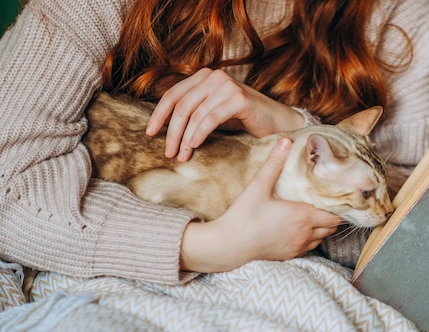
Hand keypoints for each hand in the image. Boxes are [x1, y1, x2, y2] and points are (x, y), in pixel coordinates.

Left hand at [146, 68, 304, 160]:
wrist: (278, 123)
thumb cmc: (245, 121)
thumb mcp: (214, 114)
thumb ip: (193, 114)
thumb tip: (164, 129)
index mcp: (204, 77)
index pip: (173, 94)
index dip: (159, 114)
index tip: (149, 133)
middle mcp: (214, 77)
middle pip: (181, 105)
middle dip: (171, 131)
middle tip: (168, 152)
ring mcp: (226, 85)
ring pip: (194, 113)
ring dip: (184, 137)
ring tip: (182, 155)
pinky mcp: (238, 98)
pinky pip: (211, 118)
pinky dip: (199, 133)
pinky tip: (194, 146)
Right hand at [179, 138, 341, 272]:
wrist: (229, 244)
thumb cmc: (244, 215)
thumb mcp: (259, 185)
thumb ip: (274, 163)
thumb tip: (286, 140)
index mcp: (303, 216)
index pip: (334, 215)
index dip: (339, 207)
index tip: (338, 197)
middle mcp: (305, 234)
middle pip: (331, 227)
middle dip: (332, 216)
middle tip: (328, 203)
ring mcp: (297, 247)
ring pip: (321, 239)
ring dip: (322, 228)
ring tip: (316, 214)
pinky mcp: (289, 256)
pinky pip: (308, 248)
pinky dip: (310, 239)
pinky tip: (300, 228)